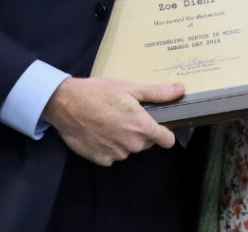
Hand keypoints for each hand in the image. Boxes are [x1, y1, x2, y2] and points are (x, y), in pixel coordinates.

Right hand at [41, 77, 183, 165]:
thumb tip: (181, 89)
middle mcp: (132, 145)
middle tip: (127, 113)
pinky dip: (110, 145)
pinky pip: (113, 154)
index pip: (166, 139)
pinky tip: (100, 130)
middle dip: (141, 130)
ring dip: (125, 137)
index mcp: (142, 127)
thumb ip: (157, 92)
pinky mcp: (101, 160)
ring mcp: (116, 154)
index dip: (166, 132)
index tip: (160, 124)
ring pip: (129, 148)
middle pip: (147, 142)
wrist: (67, 104)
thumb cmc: (99, 92)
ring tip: (111, 120)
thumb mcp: (130, 88)